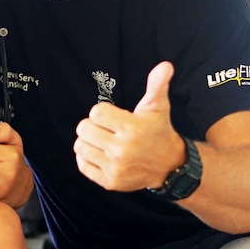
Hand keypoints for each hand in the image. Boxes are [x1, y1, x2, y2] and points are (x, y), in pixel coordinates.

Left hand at [74, 61, 184, 191]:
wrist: (169, 166)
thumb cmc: (158, 131)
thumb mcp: (158, 107)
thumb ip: (157, 85)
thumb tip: (165, 65)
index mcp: (132, 129)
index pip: (95, 113)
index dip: (102, 112)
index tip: (114, 117)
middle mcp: (123, 150)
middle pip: (84, 129)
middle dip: (93, 126)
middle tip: (107, 129)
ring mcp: (115, 168)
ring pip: (80, 146)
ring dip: (88, 141)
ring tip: (103, 140)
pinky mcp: (110, 182)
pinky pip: (82, 165)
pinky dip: (87, 158)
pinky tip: (101, 154)